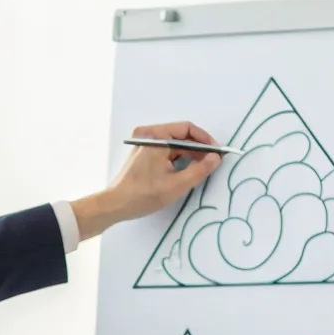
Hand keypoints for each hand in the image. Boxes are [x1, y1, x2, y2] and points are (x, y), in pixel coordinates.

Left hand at [70, 121, 222, 239]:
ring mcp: (144, 144)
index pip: (187, 129)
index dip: (205, 139)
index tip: (217, 152)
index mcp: (155, 136)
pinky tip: (187, 170)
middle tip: (213, 161)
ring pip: (174, 145)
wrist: (115, 205)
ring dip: (190, 154)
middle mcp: (148, 135)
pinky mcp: (143, 154)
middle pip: (181, 136)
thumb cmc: (143, 195)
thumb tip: (216, 158)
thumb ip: (200, 169)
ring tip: (203, 167)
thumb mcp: (177, 184)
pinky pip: (166, 151)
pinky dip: (178, 159)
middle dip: (199, 148)